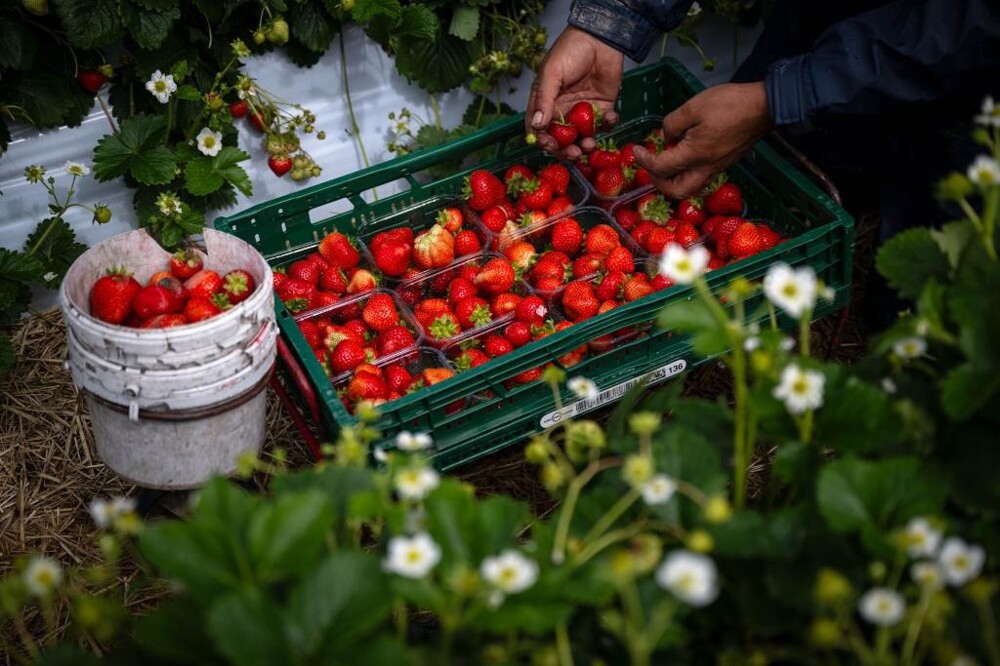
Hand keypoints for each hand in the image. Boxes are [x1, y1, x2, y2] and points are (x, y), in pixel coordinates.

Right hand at [526, 26, 624, 159]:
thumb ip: (544, 100)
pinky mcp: (602, 107)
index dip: (544, 141)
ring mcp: (583, 111)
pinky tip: (610, 117)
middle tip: (575, 154)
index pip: (540, 129)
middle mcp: (563, 110)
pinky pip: (604, 124)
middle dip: (567, 150)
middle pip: (562, 139)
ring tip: (590, 144)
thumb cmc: (570, 50)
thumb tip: (537, 126)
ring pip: (583, 137)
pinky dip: (607, 125)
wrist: (600, 37)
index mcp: (546, 102)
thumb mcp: (552, 73)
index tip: (551, 146)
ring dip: (586, 144)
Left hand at [632, 82, 772, 198]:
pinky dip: (686, 174)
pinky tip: (683, 156)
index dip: (644, 160)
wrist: (764, 107)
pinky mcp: (724, 163)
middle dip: (658, 183)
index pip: (661, 167)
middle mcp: (706, 168)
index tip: (636, 150)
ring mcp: (717, 168)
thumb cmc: (730, 104)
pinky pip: (700, 178)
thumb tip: (665, 136)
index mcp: (695, 155)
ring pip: (690, 188)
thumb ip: (673, 123)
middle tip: (650, 166)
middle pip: (677, 191)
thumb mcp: (694, 106)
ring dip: (672, 181)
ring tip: (665, 163)